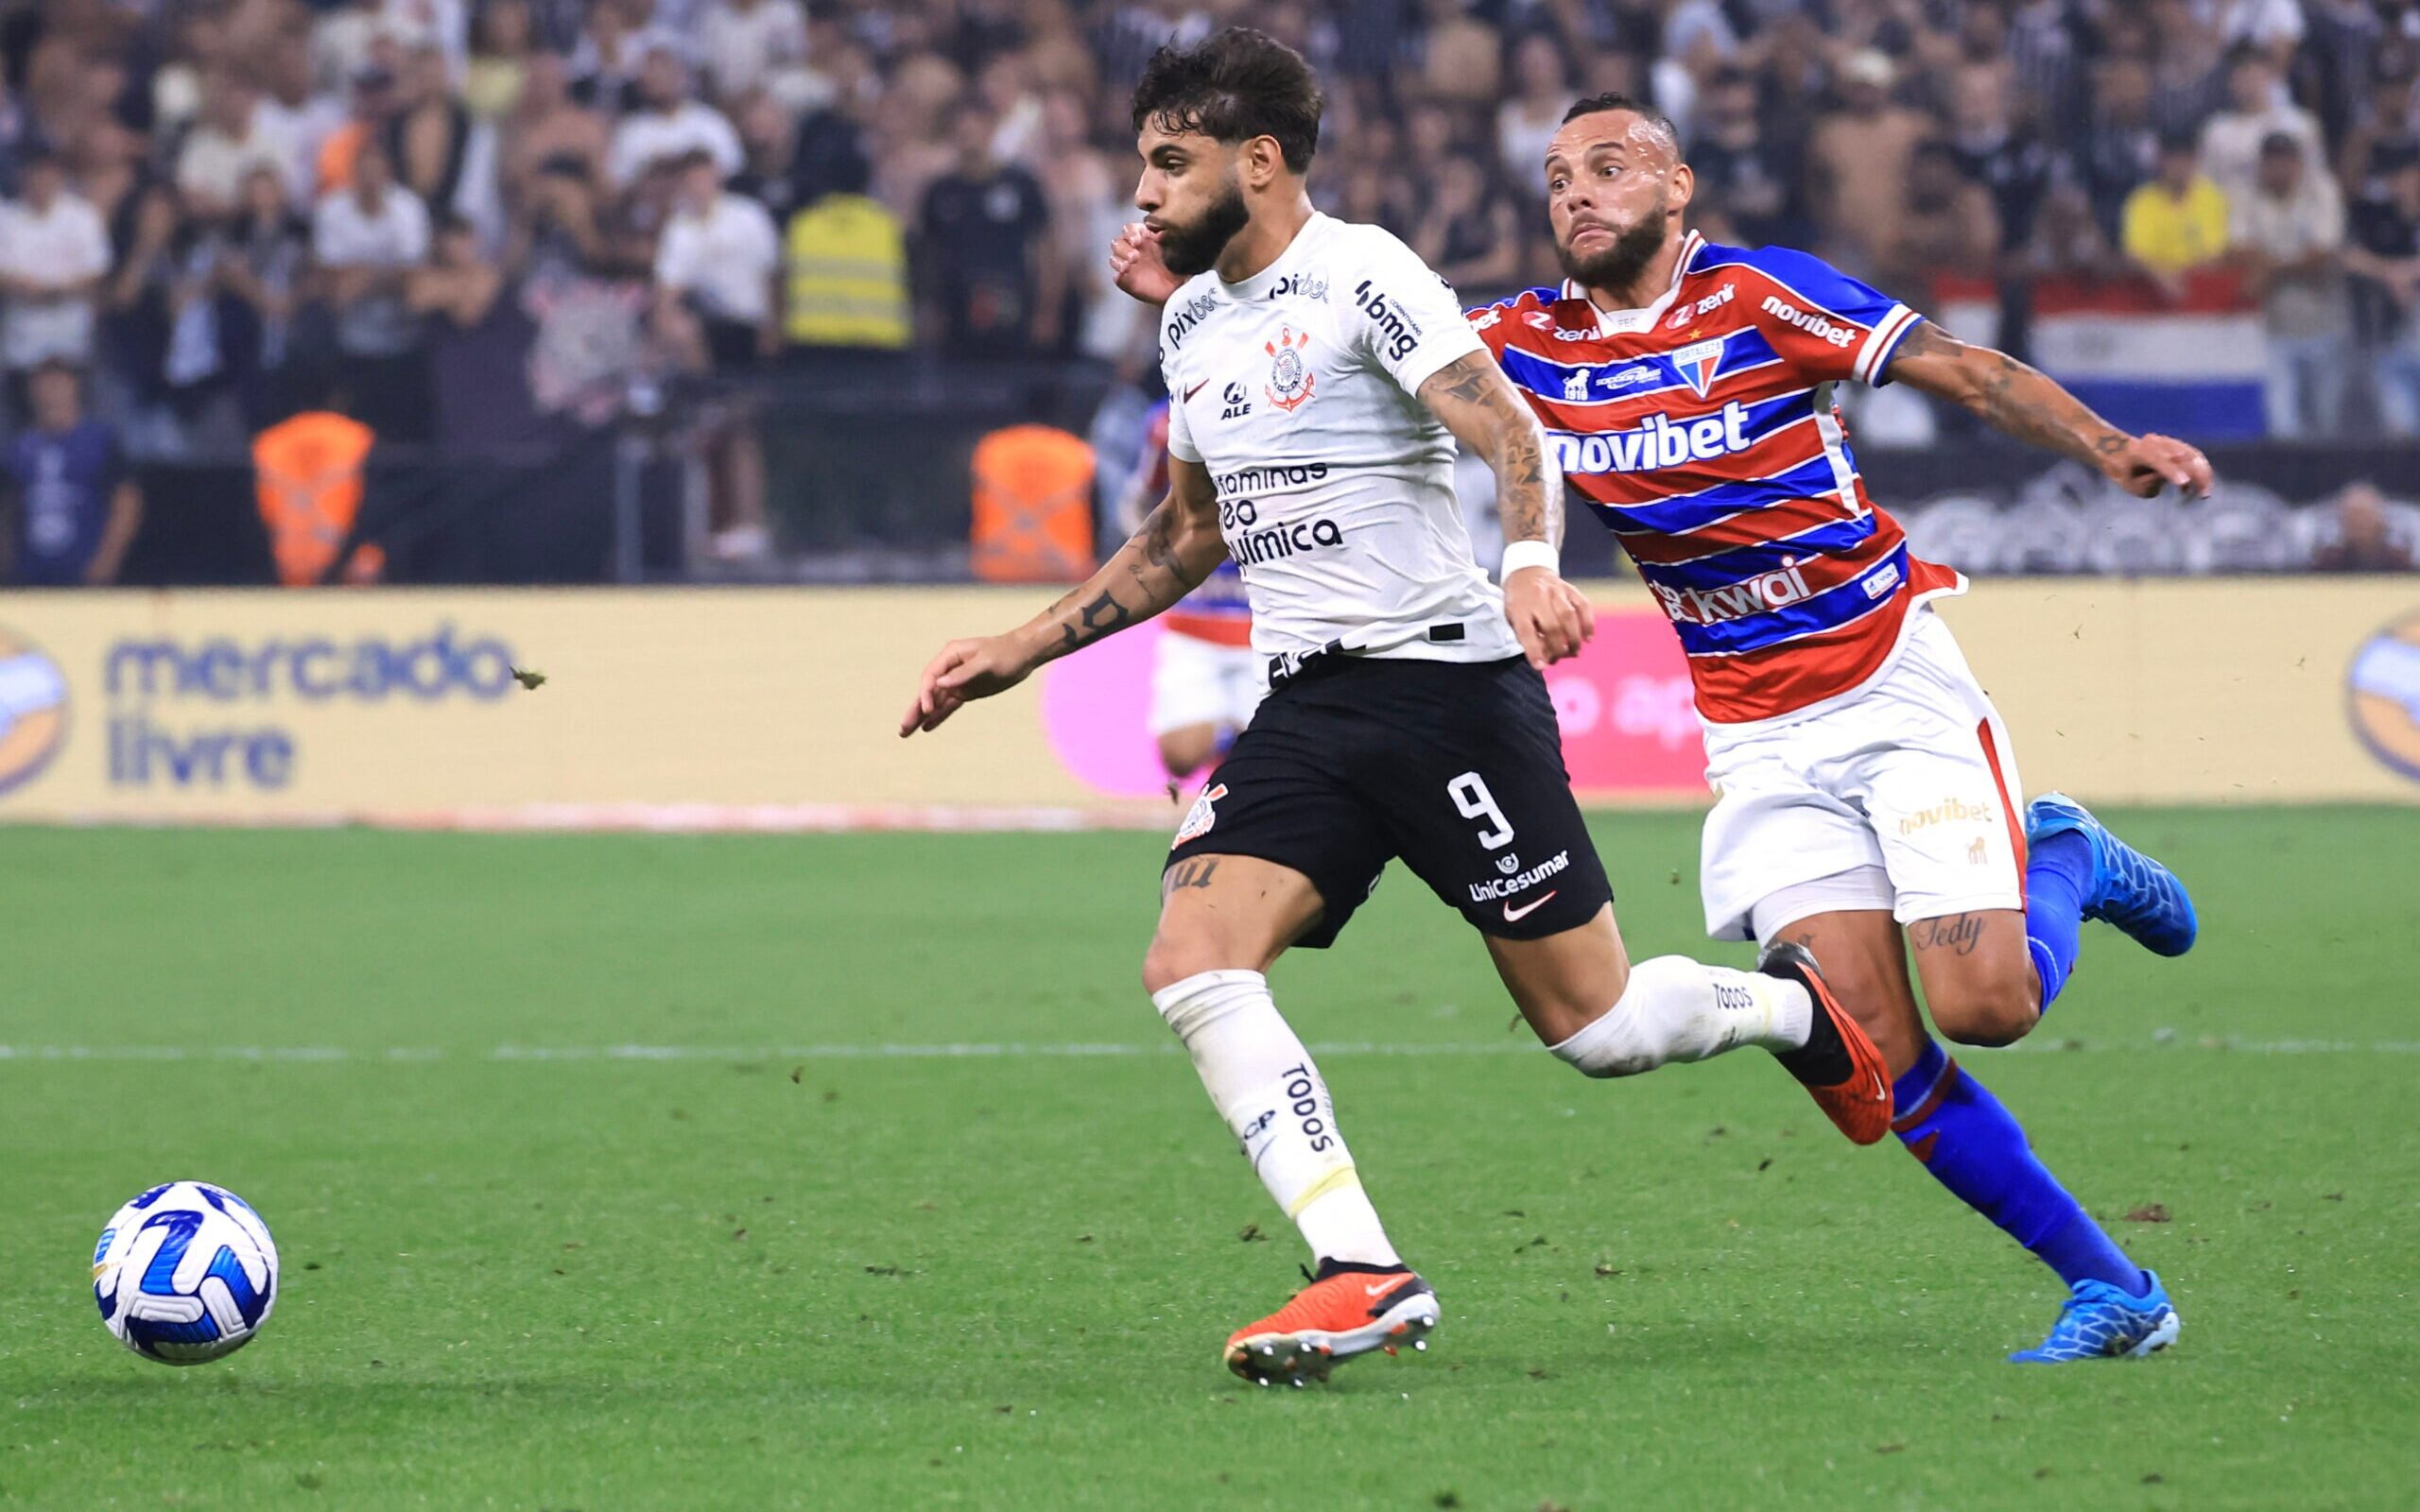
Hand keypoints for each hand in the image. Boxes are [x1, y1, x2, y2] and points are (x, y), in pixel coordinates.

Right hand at [899, 634, 1036, 736]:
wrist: (1023, 654)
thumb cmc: (1005, 653)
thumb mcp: (986, 662)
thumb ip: (964, 673)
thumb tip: (940, 683)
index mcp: (950, 655)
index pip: (930, 677)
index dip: (925, 694)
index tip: (927, 710)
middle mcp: (949, 668)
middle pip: (927, 691)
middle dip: (915, 710)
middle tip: (902, 728)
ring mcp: (956, 681)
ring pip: (935, 702)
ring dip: (921, 717)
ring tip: (905, 733)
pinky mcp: (965, 692)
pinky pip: (948, 706)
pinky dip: (938, 717)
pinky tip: (926, 728)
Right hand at [1109, 223, 1180, 307]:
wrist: (1180, 287)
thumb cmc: (1177, 265)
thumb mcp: (1175, 249)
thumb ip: (1167, 238)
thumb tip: (1161, 233)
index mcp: (1143, 238)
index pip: (1129, 229)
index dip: (1130, 233)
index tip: (1138, 240)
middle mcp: (1133, 250)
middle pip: (1117, 243)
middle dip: (1124, 248)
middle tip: (1135, 256)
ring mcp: (1128, 266)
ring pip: (1114, 259)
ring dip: (1119, 261)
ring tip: (1129, 265)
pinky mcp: (1126, 281)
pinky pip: (1117, 277)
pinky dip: (1119, 275)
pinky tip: (1126, 274)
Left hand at [1502, 566, 1594, 670]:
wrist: (1527, 572)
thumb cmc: (1518, 602)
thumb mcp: (1512, 617)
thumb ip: (1525, 636)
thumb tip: (1544, 659)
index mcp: (1518, 607)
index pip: (1526, 631)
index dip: (1534, 651)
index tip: (1541, 666)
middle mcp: (1537, 597)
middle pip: (1551, 626)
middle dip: (1558, 647)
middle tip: (1559, 658)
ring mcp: (1555, 591)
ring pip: (1568, 616)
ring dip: (1573, 638)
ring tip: (1574, 652)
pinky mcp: (1569, 588)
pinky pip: (1583, 605)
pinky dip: (1588, 623)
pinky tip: (1588, 638)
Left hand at [2103, 432, 2212, 498]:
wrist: (2123, 457)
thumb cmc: (2127, 476)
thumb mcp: (2134, 486)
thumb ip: (2152, 482)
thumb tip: (2176, 479)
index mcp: (2138, 452)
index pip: (2158, 460)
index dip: (2172, 471)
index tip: (2184, 484)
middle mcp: (2154, 443)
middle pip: (2180, 456)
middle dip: (2196, 474)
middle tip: (2204, 494)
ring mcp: (2167, 441)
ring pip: (2192, 454)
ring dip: (2203, 473)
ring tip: (2205, 492)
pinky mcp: (2177, 444)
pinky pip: (2194, 455)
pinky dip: (2200, 470)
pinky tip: (2197, 487)